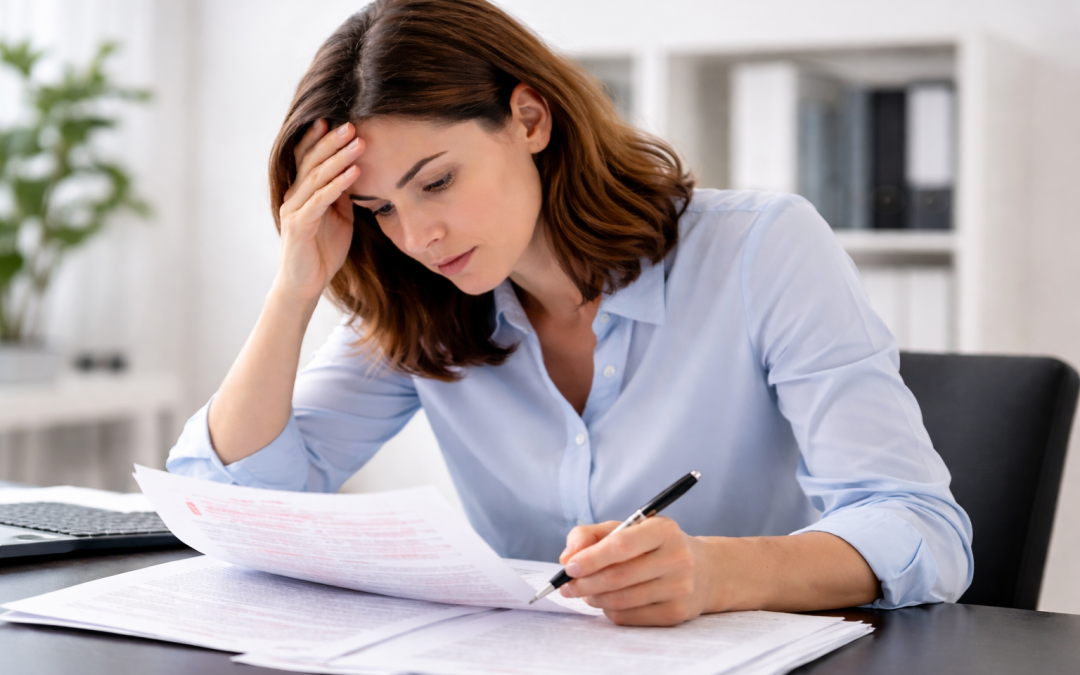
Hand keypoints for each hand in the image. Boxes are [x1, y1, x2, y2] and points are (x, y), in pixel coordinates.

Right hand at [276, 119, 363, 302]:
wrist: (306, 283)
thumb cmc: (322, 251)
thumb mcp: (338, 217)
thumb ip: (342, 195)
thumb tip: (356, 172)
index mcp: (302, 192)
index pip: (307, 158)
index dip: (318, 138)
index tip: (336, 118)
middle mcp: (294, 195)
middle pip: (311, 161)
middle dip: (332, 141)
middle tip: (352, 123)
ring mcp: (295, 209)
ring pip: (316, 176)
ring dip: (339, 158)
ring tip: (358, 142)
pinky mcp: (300, 225)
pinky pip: (320, 200)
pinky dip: (338, 185)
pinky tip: (354, 173)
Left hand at [558, 517, 713, 626]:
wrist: (704, 571)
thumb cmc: (655, 546)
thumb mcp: (628, 528)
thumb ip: (591, 535)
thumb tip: (567, 557)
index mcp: (664, 530)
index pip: (622, 544)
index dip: (591, 557)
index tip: (569, 566)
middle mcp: (676, 558)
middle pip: (618, 576)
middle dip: (584, 583)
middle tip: (567, 585)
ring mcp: (679, 588)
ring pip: (621, 600)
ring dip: (594, 598)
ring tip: (585, 592)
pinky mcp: (675, 613)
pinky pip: (629, 617)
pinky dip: (609, 610)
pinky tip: (607, 601)